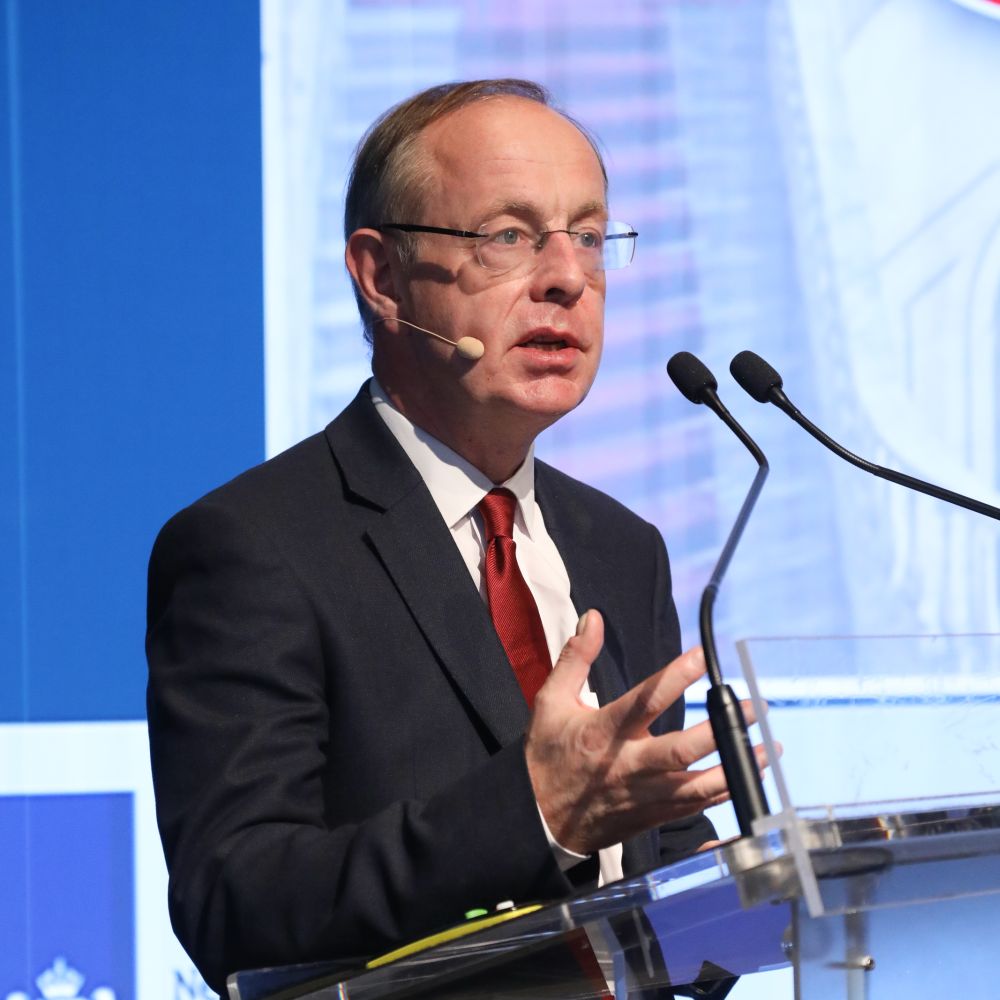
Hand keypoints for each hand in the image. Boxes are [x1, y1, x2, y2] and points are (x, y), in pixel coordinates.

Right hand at [525, 609, 768, 854]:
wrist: (536, 821)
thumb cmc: (546, 756)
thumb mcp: (550, 702)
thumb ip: (576, 658)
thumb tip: (594, 618)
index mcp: (603, 732)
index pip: (646, 700)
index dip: (677, 676)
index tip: (704, 657)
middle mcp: (627, 765)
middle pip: (683, 749)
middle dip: (723, 728)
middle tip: (755, 708)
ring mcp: (643, 796)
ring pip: (698, 785)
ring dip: (736, 766)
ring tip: (767, 749)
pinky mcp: (652, 818)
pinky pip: (694, 808)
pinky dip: (724, 794)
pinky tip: (746, 779)